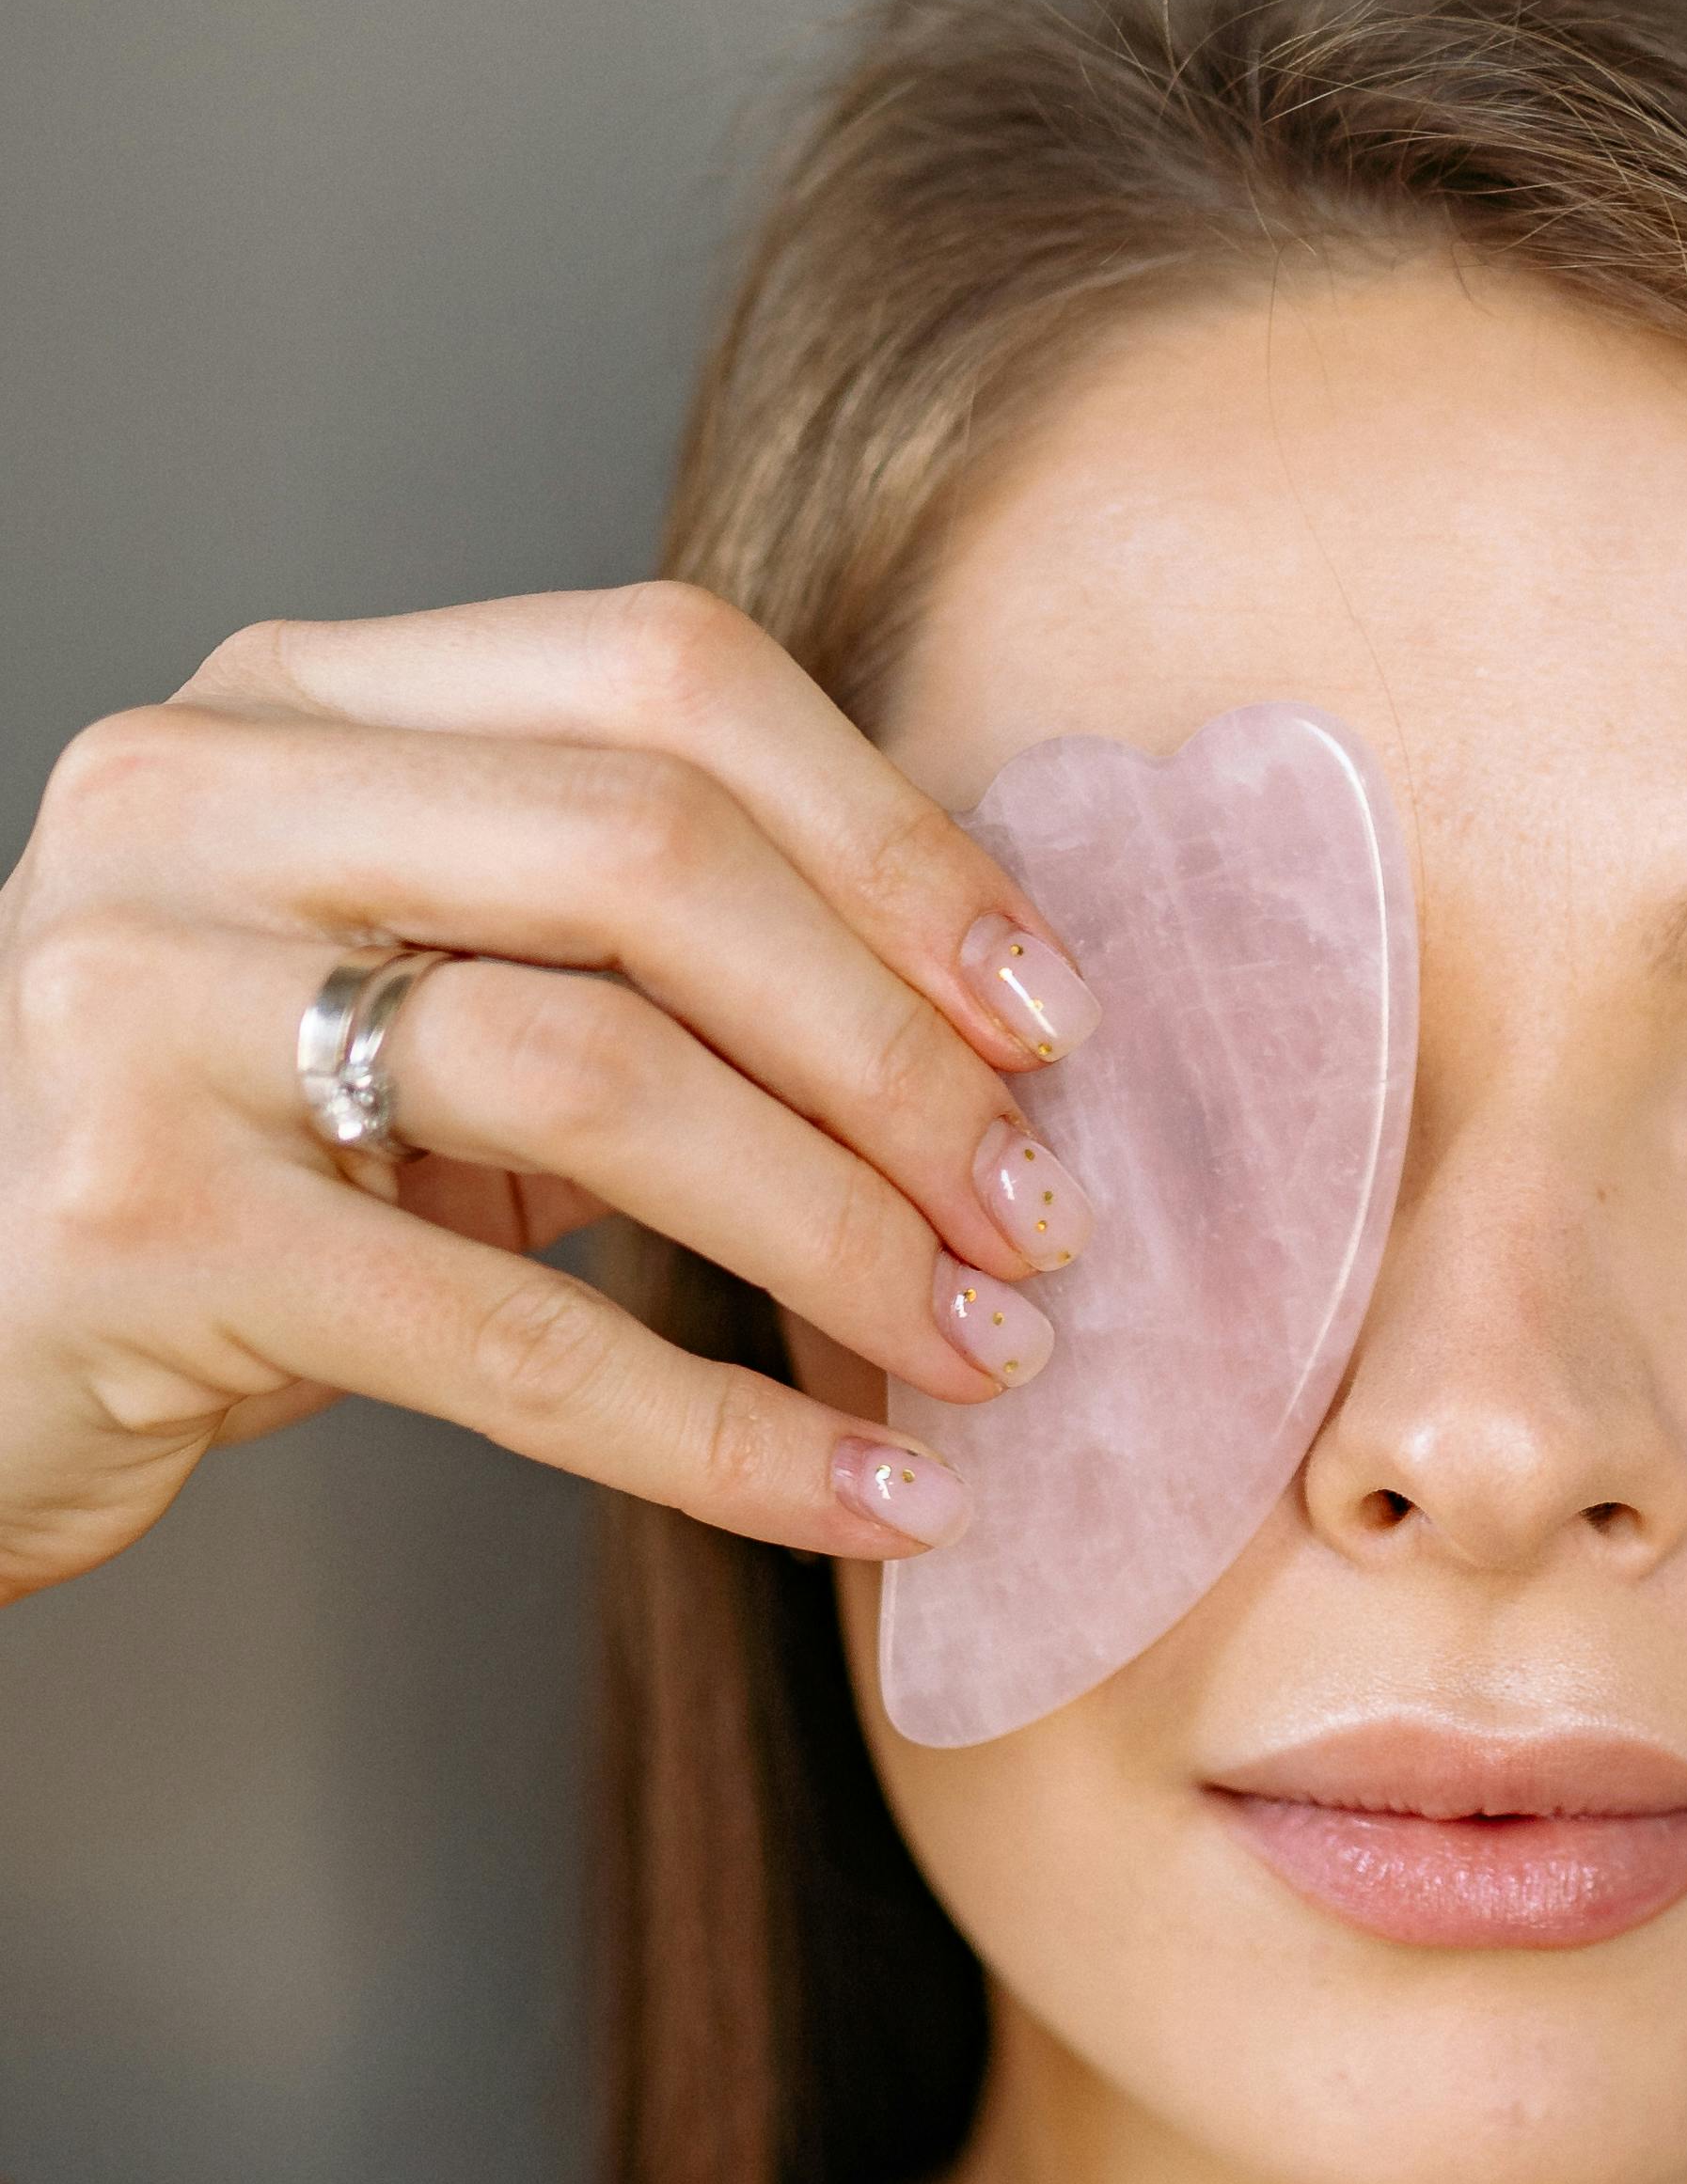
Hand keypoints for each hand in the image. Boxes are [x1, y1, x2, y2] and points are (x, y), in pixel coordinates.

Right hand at [0, 581, 1099, 1604]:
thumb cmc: (216, 1173)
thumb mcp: (402, 1007)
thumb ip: (624, 961)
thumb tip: (986, 1037)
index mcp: (294, 702)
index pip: (668, 678)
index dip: (895, 841)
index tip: (1053, 1013)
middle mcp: (197, 802)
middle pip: (653, 855)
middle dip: (894, 1050)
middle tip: (1041, 1212)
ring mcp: (140, 1001)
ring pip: (596, 1078)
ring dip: (839, 1231)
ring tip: (984, 1351)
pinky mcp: (135, 1228)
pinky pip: (507, 1339)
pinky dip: (721, 1434)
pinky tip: (866, 1505)